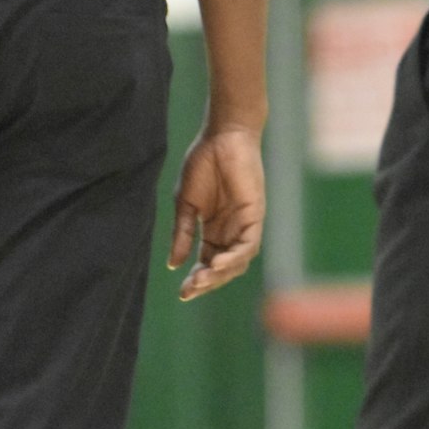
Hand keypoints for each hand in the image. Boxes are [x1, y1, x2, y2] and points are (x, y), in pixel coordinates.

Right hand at [168, 127, 265, 301]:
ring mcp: (245, 223)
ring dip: (220, 275)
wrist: (221, 136)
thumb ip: (182, 234)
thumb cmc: (203, 163)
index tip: (181, 292)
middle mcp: (232, 230)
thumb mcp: (185, 204)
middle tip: (189, 290)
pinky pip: (249, 244)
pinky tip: (218, 265)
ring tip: (201, 280)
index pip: (208, 262)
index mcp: (214, 229)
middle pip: (223, 268)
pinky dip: (235, 257)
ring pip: (238, 261)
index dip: (197, 279)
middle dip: (207, 282)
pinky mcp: (255, 214)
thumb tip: (174, 264)